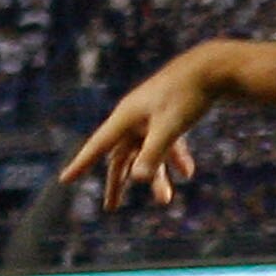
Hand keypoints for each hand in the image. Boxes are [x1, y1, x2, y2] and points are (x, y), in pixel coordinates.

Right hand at [60, 51, 212, 211]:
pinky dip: (174, 158)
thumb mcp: (169, 128)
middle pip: (120, 156)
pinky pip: (165, 143)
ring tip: (165, 201)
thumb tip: (138, 179)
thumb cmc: (187, 95)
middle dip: (118, 182)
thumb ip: (153, 154)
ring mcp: (150, 116)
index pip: (97, 146)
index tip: (64, 180)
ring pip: (147, 153)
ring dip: (157, 177)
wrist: (210, 67)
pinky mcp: (167, 115)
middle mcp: (133, 117)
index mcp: (126, 117)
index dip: (81, 164)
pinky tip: (188, 173)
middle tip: (111, 207)